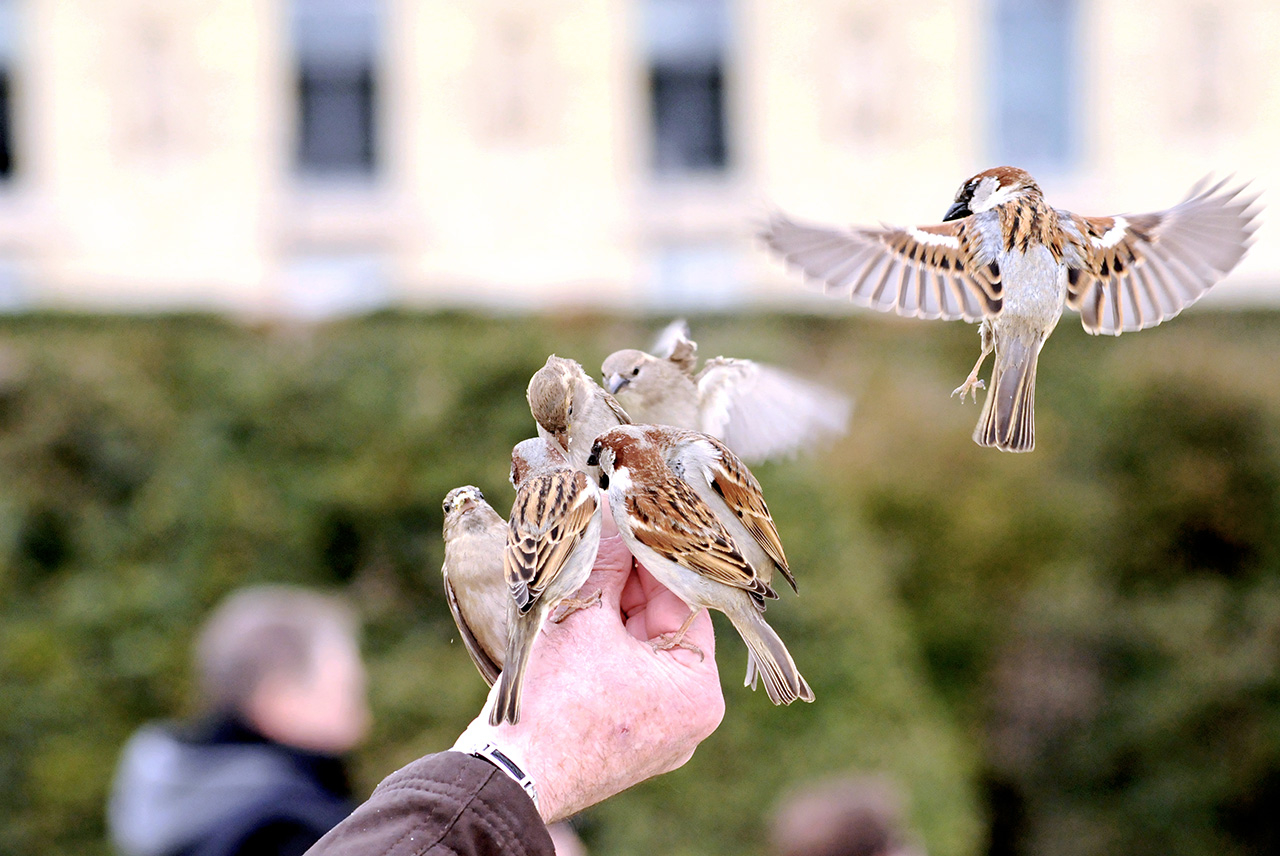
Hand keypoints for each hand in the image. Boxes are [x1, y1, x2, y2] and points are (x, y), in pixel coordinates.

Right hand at [453, 528, 723, 822]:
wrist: (506, 775)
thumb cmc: (552, 702)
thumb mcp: (582, 617)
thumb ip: (604, 560)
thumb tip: (609, 510)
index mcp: (697, 691)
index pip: (683, 600)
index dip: (651, 556)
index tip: (629, 520)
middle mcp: (688, 717)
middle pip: (660, 624)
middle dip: (626, 581)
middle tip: (600, 534)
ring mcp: (658, 732)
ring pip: (637, 647)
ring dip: (609, 609)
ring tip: (581, 570)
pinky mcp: (625, 739)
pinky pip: (622, 675)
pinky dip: (600, 644)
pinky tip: (573, 612)